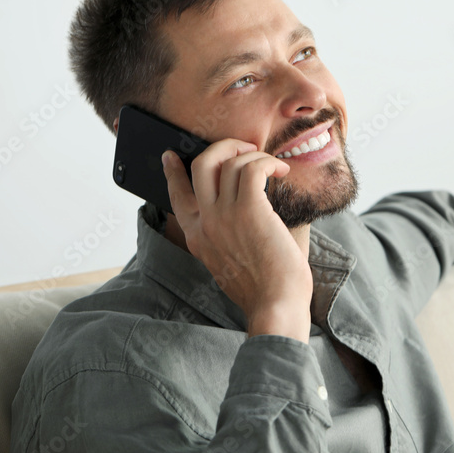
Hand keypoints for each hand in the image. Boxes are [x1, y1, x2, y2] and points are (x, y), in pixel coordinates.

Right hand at [162, 138, 312, 341]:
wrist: (274, 305)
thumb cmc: (264, 287)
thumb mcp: (230, 261)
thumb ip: (228, 235)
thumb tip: (248, 208)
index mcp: (197, 237)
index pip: (176, 197)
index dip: (173, 172)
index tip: (172, 156)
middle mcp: (205, 223)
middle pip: (200, 165)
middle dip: (224, 147)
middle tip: (246, 148)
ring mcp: (224, 216)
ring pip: (229, 162)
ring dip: (254, 156)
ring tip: (273, 166)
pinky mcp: (250, 211)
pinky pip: (253, 169)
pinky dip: (268, 163)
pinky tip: (281, 172)